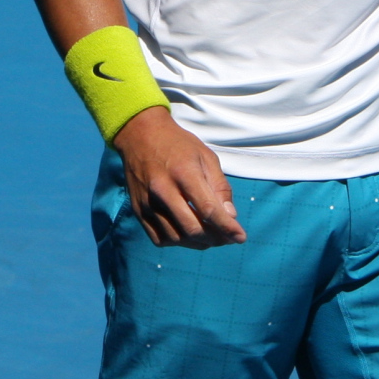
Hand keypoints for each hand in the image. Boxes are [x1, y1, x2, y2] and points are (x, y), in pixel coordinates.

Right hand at [113, 106, 246, 249]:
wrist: (141, 136)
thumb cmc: (179, 145)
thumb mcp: (206, 157)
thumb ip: (219, 187)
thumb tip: (230, 216)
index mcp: (184, 172)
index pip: (208, 209)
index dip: (227, 227)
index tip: (240, 237)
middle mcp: (163, 190)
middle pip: (192, 228)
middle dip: (215, 239)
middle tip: (227, 237)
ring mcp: (147, 202)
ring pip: (177, 238)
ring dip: (198, 243)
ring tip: (211, 236)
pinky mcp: (138, 210)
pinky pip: (160, 238)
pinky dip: (178, 242)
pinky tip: (188, 233)